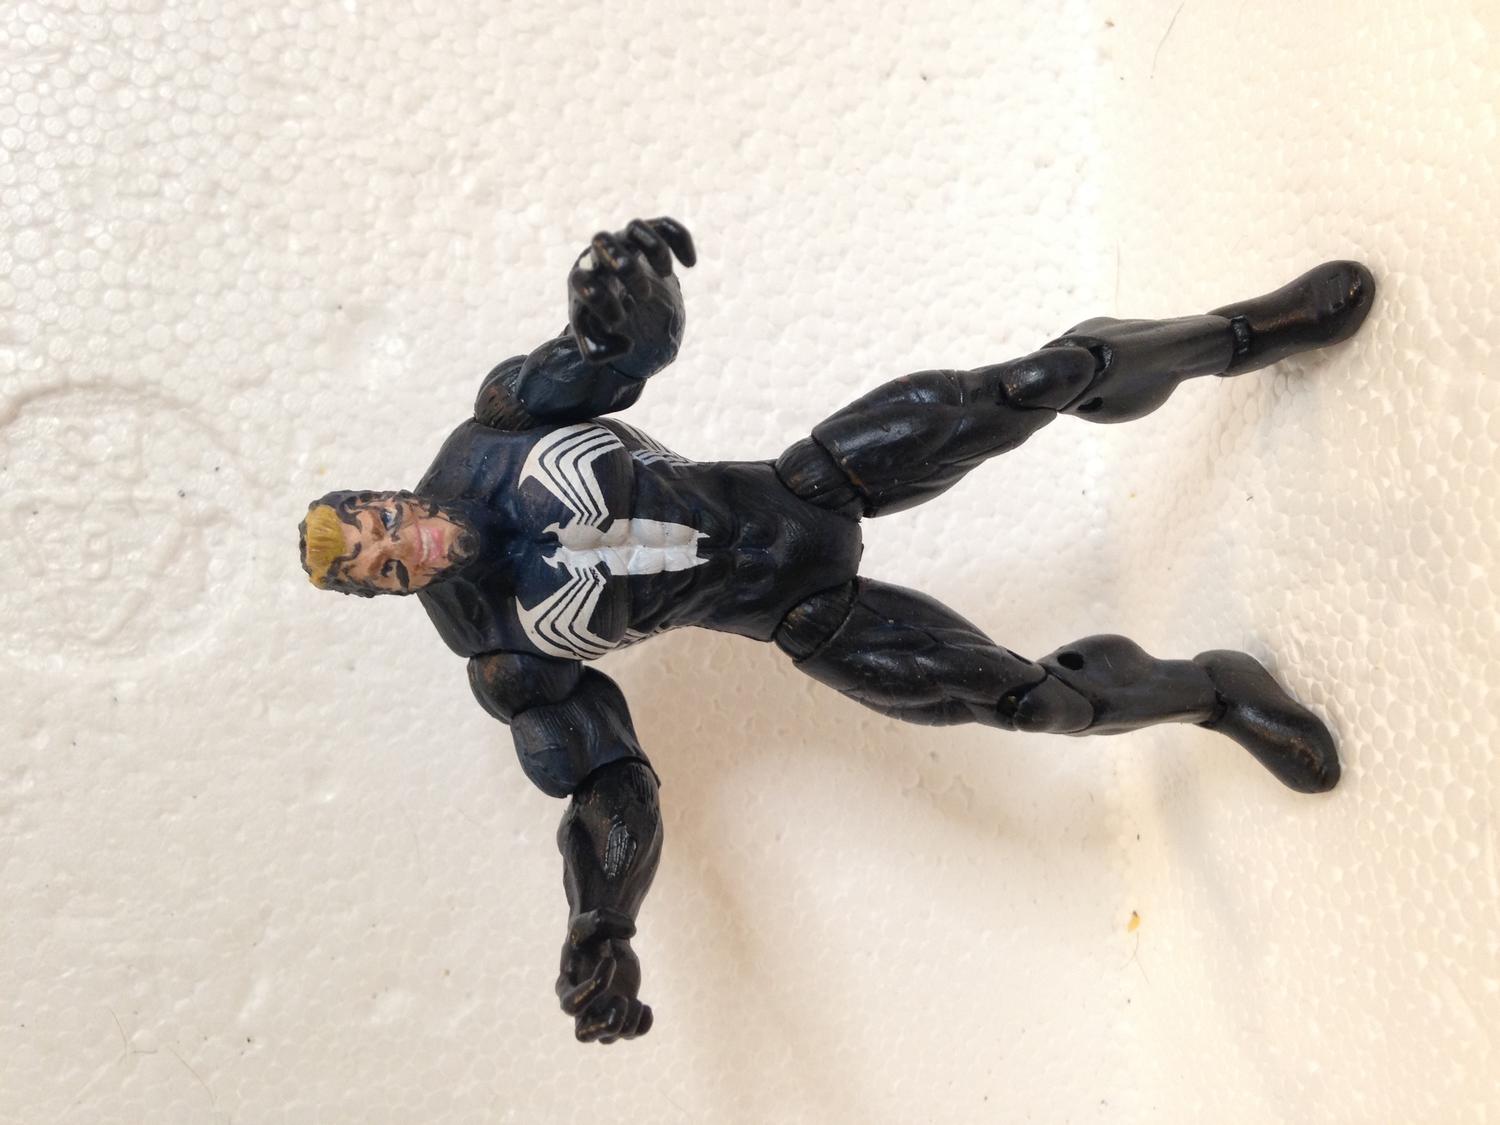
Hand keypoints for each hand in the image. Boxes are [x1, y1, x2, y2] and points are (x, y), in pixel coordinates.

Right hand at [556, 911, 652, 1042]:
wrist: (604, 942)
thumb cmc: (594, 932)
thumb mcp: (593, 920)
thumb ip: (604, 918)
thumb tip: (630, 931)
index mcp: (566, 986)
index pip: (572, 1005)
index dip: (594, 988)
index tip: (611, 960)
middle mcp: (581, 1007)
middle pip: (583, 1035)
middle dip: (607, 1023)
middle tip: (622, 1000)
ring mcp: (600, 1014)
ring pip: (608, 1038)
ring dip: (628, 1023)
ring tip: (635, 1001)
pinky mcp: (620, 1015)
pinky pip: (630, 1034)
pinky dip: (643, 1026)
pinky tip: (646, 1006)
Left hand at [568, 217, 695, 376]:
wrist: (619, 300)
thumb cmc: (605, 320)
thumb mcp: (596, 341)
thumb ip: (600, 352)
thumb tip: (625, 344)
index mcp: (582, 280)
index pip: (583, 280)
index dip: (603, 303)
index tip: (620, 323)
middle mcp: (599, 256)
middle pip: (602, 241)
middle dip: (626, 268)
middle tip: (643, 296)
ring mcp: (623, 242)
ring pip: (634, 228)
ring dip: (655, 250)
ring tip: (666, 275)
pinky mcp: (647, 237)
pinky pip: (664, 226)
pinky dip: (680, 239)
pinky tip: (690, 264)